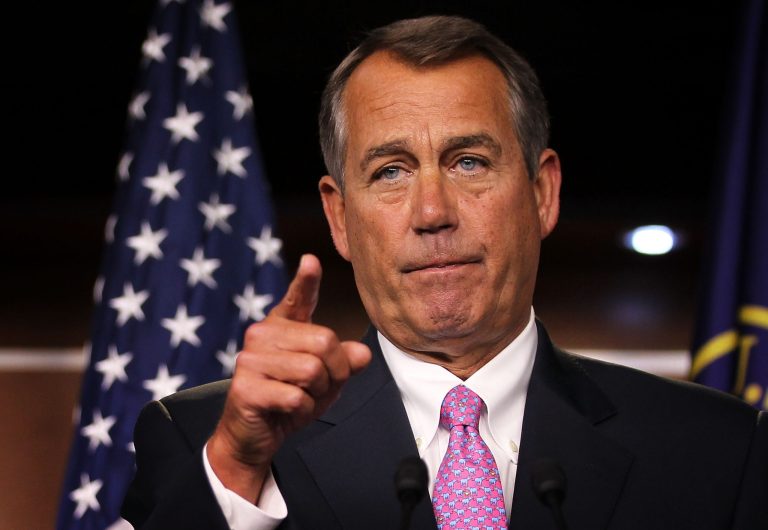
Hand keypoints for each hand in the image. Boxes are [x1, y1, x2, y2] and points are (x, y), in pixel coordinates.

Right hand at [206, 254, 371, 501]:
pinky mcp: (246, 386)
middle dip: (335, 373)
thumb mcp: (325, 381)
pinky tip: (287, 411)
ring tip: (300, 398)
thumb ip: (344, 363)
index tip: (311, 261)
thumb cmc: (288, 401)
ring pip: (312, 370)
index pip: (298, 298)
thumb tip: (362, 353)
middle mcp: (262, 335)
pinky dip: (303, 410)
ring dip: (318, 394)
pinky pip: (297, 396)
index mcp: (282, 327)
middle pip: (325, 342)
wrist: (254, 436)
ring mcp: (250, 359)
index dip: (306, 280)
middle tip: (319, 388)